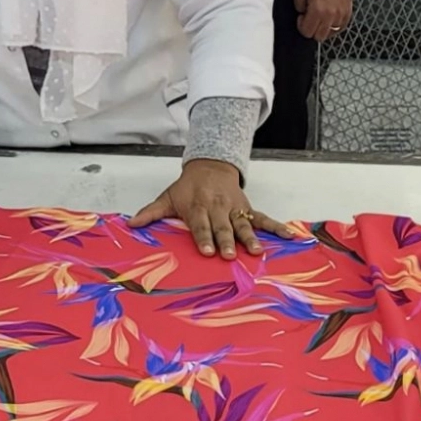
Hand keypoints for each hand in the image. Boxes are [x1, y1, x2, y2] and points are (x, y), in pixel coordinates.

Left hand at [128, 159, 294, 258]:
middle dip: (227, 241)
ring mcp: (234, 209)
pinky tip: (289, 236)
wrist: (211, 165)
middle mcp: (218, 208)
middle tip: (230, 255)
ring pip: (243, 225)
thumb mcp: (168, 197)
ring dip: (250, 238)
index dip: (203, 237)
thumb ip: (151, 213)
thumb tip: (130, 224)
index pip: (200, 225)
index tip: (206, 251)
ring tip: (258, 252)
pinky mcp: (247, 209)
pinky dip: (277, 227)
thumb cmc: (188, 187)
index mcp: (198, 207)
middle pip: (223, 227)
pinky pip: (263, 219)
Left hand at [293, 0, 353, 42]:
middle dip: (312, 29)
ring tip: (321, 16)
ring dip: (324, 27)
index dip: (301, 25)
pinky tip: (330, 16)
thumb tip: (302, 13)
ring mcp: (341, 14)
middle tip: (310, 18)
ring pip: (331, 33)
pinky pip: (341, 27)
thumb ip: (298, 5)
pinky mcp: (348, 12)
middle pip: (319, 37)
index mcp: (317, 10)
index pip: (307, 32)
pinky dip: (334, 25)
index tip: (302, 17)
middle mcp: (330, 15)